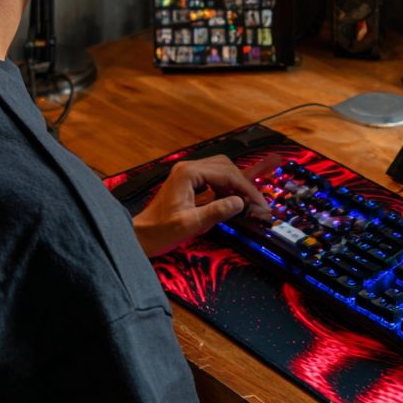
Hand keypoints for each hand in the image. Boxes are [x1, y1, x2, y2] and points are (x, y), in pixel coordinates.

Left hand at [131, 154, 270, 257]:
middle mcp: (188, 168)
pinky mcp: (187, 182)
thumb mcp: (190, 224)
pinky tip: (230, 200)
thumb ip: (216, 211)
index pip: (227, 174)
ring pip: (221, 170)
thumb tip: (240, 202)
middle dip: (244, 184)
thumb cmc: (160, 232)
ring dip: (236, 184)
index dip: (247, 189)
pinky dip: (226, 187)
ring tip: (247, 202)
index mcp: (188, 174)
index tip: (261, 204)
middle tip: (257, 203)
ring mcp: (187, 173)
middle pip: (226, 167)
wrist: (140, 236)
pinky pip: (213, 177)